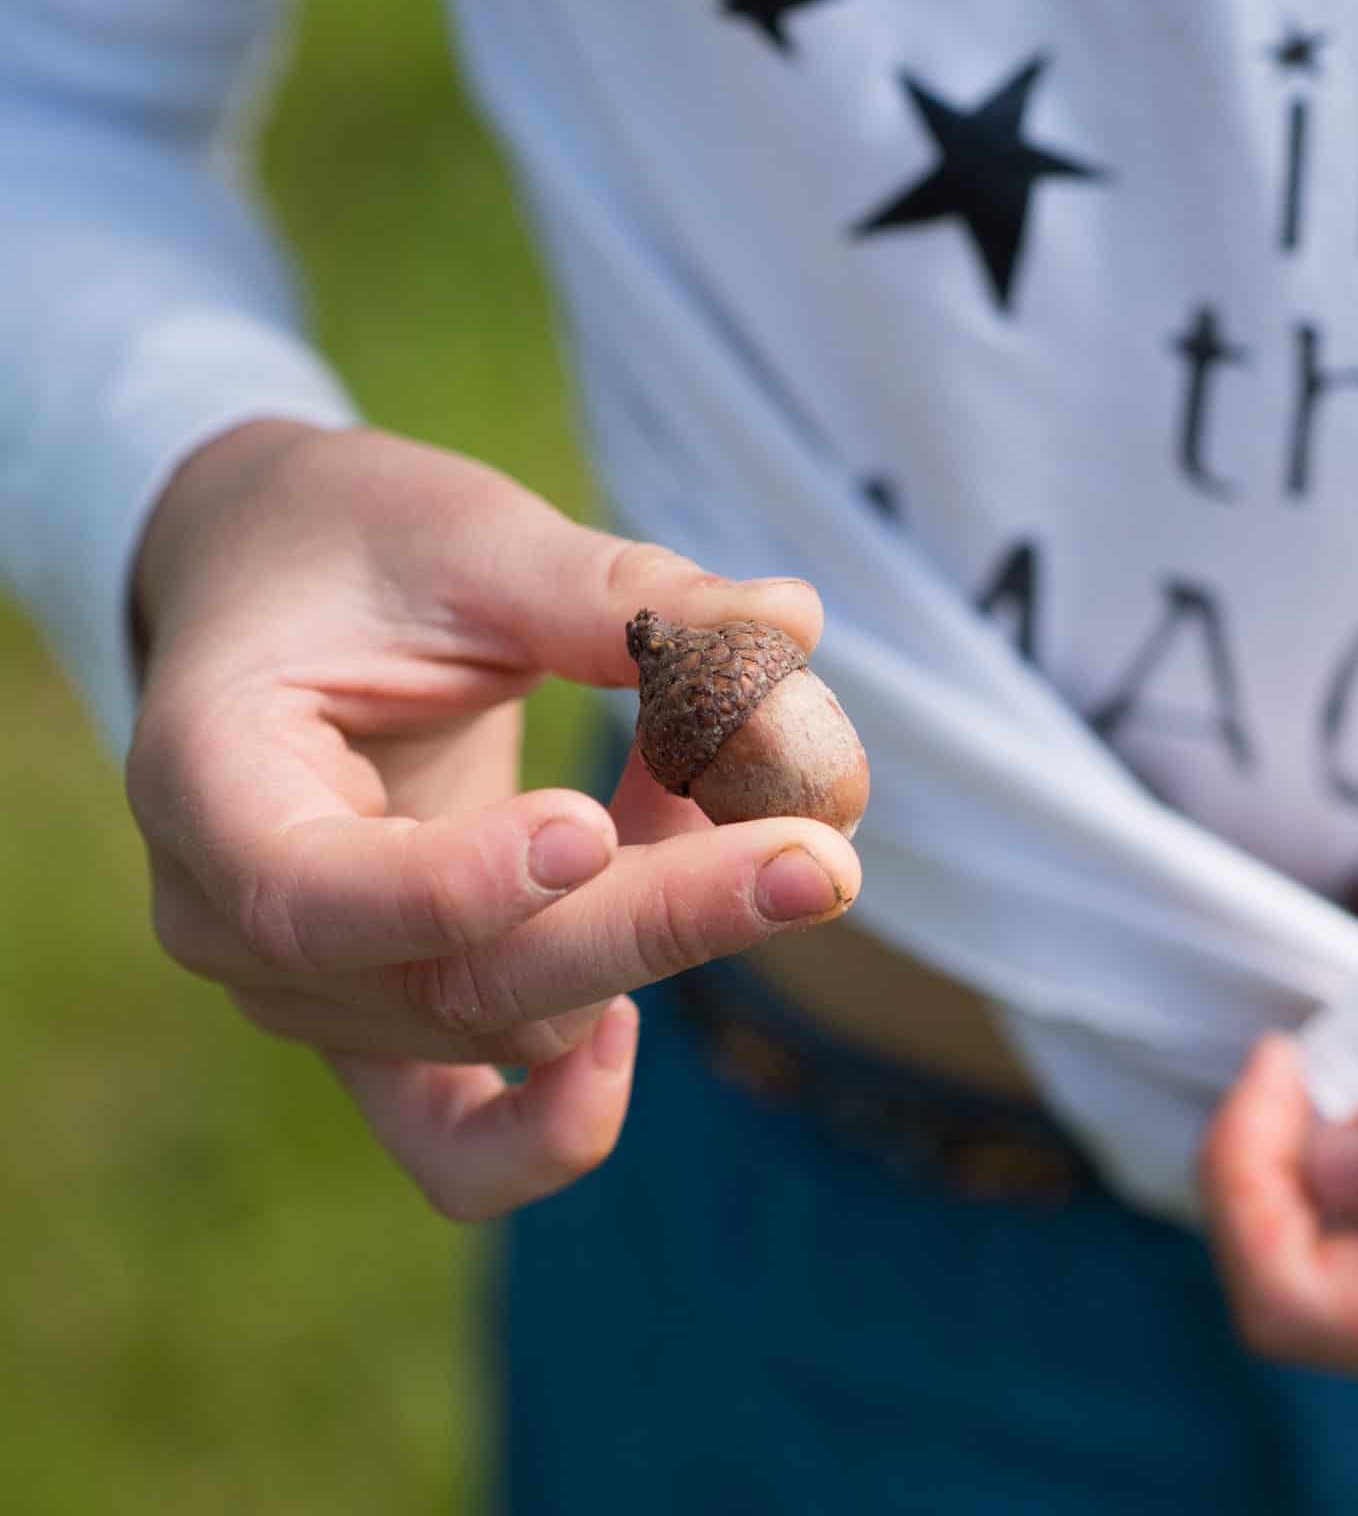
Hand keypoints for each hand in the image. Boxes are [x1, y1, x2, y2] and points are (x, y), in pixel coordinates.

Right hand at [128, 420, 861, 1219]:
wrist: (281, 596)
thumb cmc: (360, 547)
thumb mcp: (471, 536)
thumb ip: (615, 594)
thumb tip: (793, 622)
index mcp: (208, 777)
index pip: (309, 891)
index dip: (453, 885)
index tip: (590, 830)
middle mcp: (237, 923)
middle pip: (458, 984)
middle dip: (657, 922)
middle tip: (821, 857)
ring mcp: (316, 1000)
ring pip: (512, 1032)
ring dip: (659, 924)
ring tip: (738, 791)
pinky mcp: (391, 1035)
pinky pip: (466, 1149)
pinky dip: (564, 1116)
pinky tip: (643, 1021)